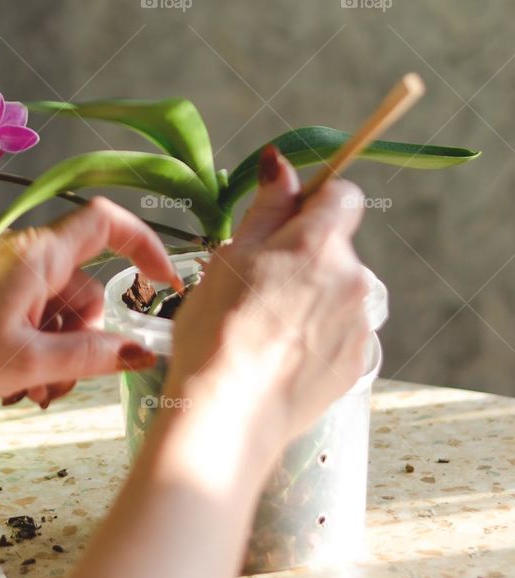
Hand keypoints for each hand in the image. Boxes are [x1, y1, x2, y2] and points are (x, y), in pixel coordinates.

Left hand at [0, 197, 178, 405]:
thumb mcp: (26, 362)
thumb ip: (88, 356)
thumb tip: (139, 352)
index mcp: (38, 256)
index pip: (108, 224)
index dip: (145, 245)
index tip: (164, 283)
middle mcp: (24, 256)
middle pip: (85, 288)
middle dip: (84, 338)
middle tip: (59, 385)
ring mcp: (3, 274)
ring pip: (57, 311)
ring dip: (56, 353)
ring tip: (28, 392)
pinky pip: (29, 316)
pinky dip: (32, 349)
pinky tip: (13, 385)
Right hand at [169, 147, 370, 450]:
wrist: (229, 413)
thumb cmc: (217, 329)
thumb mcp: (231, 255)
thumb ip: (267, 206)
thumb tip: (281, 163)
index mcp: (319, 243)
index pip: (343, 195)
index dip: (314, 201)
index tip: (285, 219)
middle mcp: (352, 278)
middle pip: (336, 247)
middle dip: (305, 255)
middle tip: (258, 283)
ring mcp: (360, 323)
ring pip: (338, 290)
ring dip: (312, 295)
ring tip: (267, 325)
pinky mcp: (358, 361)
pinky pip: (341, 329)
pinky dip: (318, 333)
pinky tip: (281, 352)